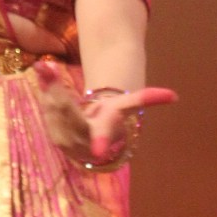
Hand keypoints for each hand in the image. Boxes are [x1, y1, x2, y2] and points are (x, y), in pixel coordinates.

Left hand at [36, 59, 176, 168]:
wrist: (94, 142)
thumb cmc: (112, 119)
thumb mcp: (127, 108)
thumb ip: (146, 101)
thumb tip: (174, 96)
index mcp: (106, 137)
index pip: (105, 137)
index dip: (103, 142)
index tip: (99, 149)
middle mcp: (86, 144)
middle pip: (74, 118)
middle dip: (63, 97)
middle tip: (51, 72)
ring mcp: (69, 143)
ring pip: (57, 113)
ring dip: (50, 90)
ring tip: (44, 67)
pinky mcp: (55, 137)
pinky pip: (49, 112)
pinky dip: (45, 93)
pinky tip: (43, 74)